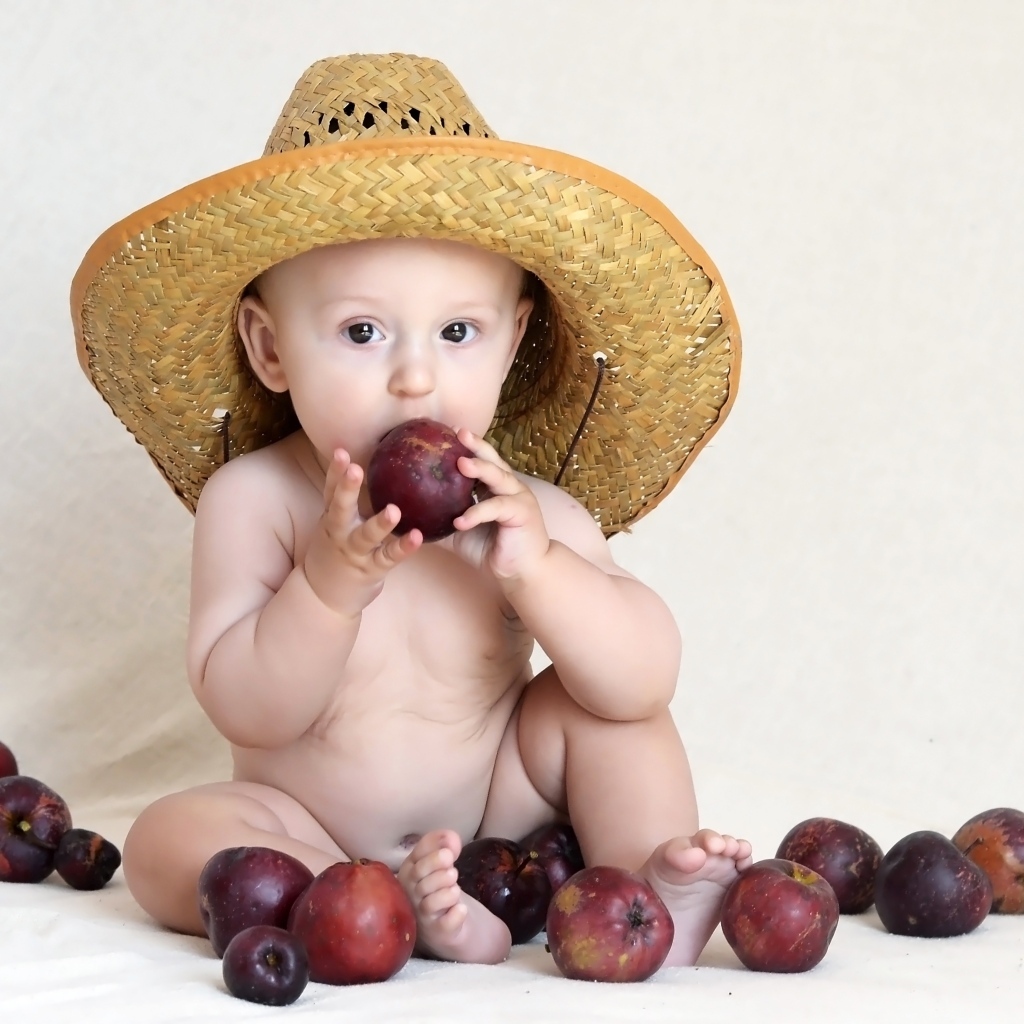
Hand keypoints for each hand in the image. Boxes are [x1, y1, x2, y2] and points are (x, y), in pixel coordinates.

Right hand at [303, 448, 421, 614]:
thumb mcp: (335, 525)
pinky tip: (418, 537)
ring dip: (380, 523)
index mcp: (332, 519)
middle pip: (340, 509)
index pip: (331, 491)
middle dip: (347, 489)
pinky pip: (388, 557)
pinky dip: (403, 548)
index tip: (340, 451)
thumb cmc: (336, 552)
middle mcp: (339, 533)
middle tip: (355, 469)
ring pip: (365, 536)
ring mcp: (354, 552)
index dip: (335, 472)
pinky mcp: (370, 569)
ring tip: (394, 510)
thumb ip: (348, 501)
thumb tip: (368, 466)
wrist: (323, 597)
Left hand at [450, 429, 549, 583]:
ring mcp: (519, 498)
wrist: (521, 572)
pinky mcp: (523, 513)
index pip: (482, 461)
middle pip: (493, 461)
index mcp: (495, 488)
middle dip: (476, 446)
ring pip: (499, 477)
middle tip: (458, 433)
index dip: (468, 447)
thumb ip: (441, 521)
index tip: (449, 432)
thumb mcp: (460, 533)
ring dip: (480, 469)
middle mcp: (509, 488)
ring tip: (460, 463)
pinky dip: (478, 512)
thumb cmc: (492, 550)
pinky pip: (497, 508)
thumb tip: (409, 517)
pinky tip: (460, 520)